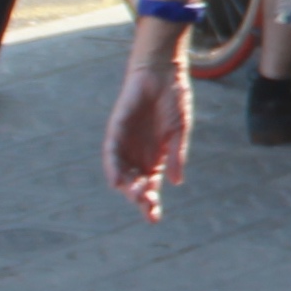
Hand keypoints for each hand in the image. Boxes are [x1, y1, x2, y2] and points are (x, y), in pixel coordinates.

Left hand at [103, 54, 187, 221]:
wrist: (163, 71)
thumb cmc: (174, 99)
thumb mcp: (180, 131)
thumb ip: (177, 156)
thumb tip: (176, 183)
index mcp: (156, 156)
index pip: (150, 185)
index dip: (151, 202)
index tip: (154, 219)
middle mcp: (138, 153)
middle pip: (135, 182)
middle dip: (139, 198)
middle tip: (147, 207)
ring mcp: (126, 142)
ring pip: (121, 171)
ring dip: (126, 186)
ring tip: (136, 196)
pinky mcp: (116, 129)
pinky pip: (111, 152)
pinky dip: (112, 167)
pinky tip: (116, 181)